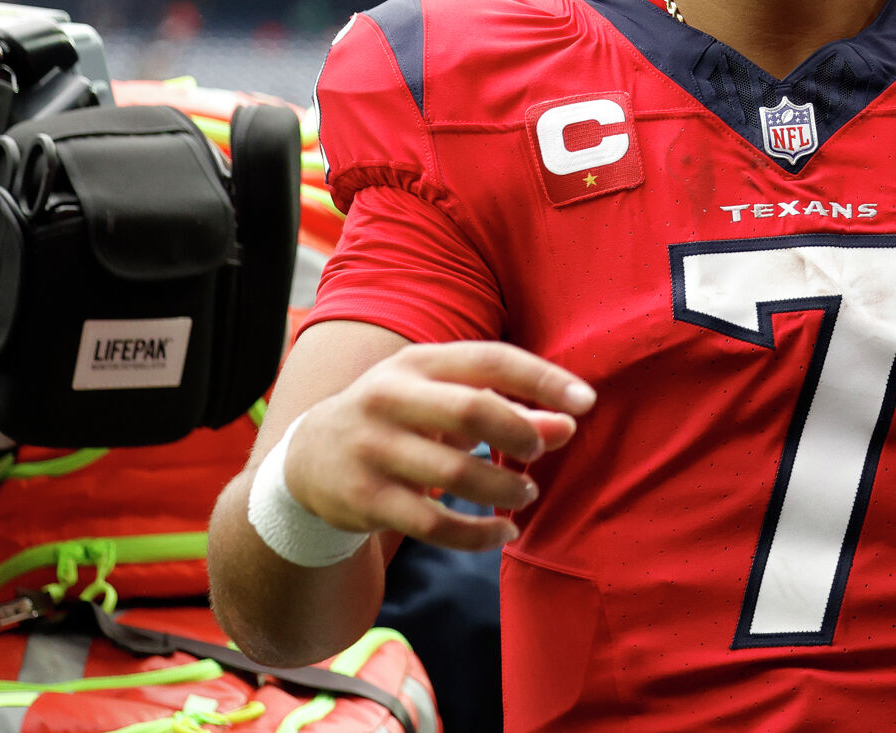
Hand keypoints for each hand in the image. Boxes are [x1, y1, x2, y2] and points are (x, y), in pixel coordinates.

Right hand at [283, 342, 594, 551]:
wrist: (308, 457)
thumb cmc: (401, 417)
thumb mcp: (444, 398)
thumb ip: (507, 408)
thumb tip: (567, 426)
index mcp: (417, 362)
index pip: (491, 359)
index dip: (543, 380)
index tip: (587, 402)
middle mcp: (389, 398)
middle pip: (471, 410)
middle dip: (520, 433)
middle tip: (542, 452)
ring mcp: (373, 450)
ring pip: (455, 474)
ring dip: (504, 488)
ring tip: (525, 492)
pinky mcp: (365, 500)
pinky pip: (434, 524)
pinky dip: (478, 534)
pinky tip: (503, 532)